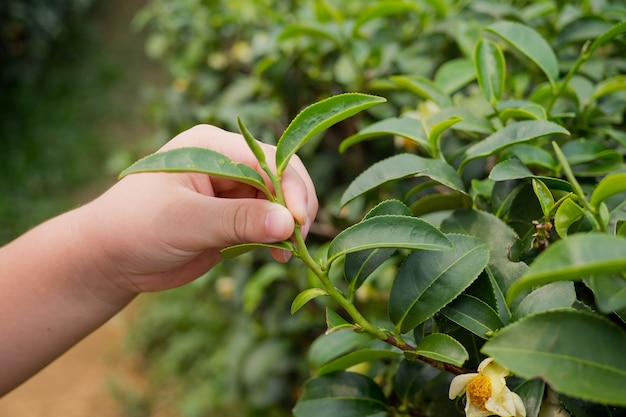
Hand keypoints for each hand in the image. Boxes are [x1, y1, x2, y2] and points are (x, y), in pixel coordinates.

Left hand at [79, 124, 317, 302]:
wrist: (109, 259)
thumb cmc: (135, 227)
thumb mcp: (185, 221)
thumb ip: (237, 220)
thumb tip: (287, 223)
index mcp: (212, 147)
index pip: (268, 159)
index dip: (290, 187)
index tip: (297, 222)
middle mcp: (226, 163)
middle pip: (281, 176)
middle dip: (294, 206)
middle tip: (297, 241)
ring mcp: (231, 191)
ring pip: (278, 202)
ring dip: (288, 226)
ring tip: (287, 253)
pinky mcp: (232, 218)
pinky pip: (267, 223)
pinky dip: (277, 238)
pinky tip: (278, 255)